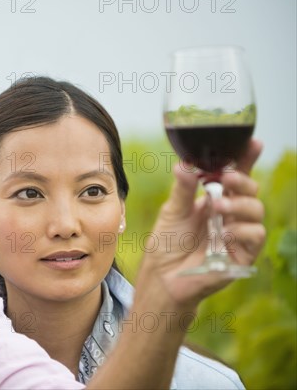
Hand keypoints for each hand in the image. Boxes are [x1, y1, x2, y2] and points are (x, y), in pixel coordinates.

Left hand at [136, 139, 265, 311]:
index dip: (246, 159)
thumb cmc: (167, 244)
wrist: (162, 276)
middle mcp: (230, 214)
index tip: (253, 142)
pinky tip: (225, 231)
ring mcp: (238, 234)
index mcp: (214, 199)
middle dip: (242, 180)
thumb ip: (182, 189)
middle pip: (250, 190)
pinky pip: (256, 236)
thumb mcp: (172, 211)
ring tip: (217, 206)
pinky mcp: (242, 254)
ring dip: (239, 204)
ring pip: (256, 210)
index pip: (235, 176)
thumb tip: (184, 164)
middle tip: (226, 177)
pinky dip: (242, 229)